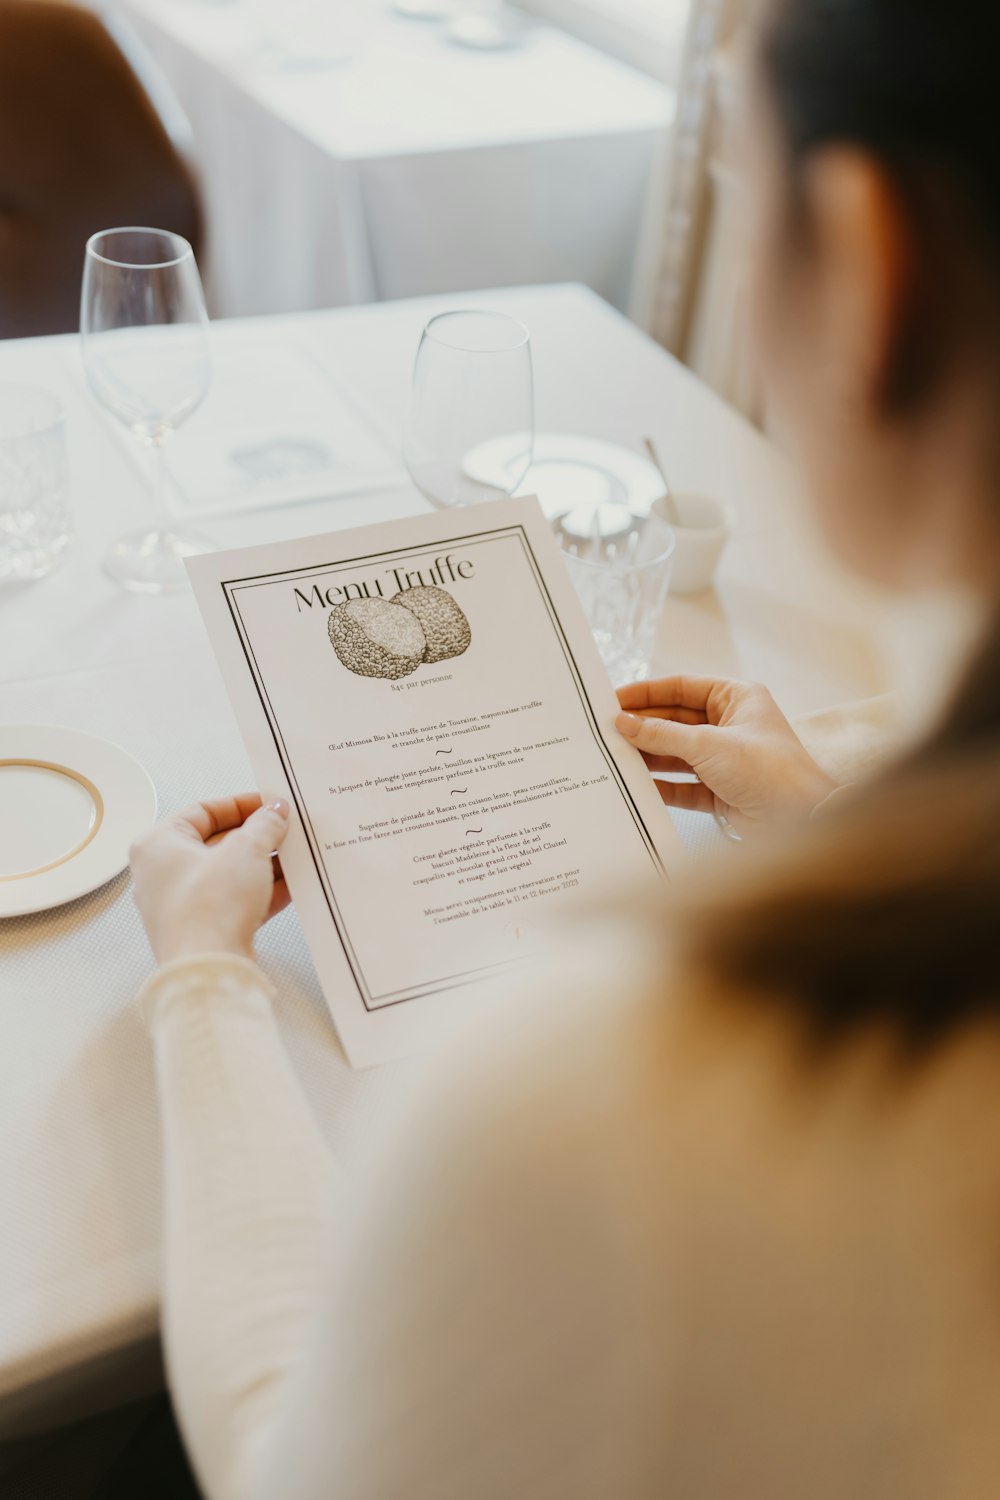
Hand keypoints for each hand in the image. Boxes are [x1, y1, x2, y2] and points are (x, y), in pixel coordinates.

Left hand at [130, 794, 290, 964]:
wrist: (208, 968)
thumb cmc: (209, 906)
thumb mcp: (246, 850)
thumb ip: (264, 825)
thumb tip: (274, 813)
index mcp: (158, 844)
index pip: (202, 810)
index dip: (241, 804)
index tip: (269, 804)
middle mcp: (163, 874)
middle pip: (217, 843)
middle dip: (256, 836)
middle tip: (285, 829)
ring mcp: (182, 905)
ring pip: (228, 874)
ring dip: (263, 864)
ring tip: (293, 856)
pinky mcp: (203, 930)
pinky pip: (235, 902)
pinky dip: (261, 892)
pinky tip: (290, 886)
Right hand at [616, 676, 835, 835]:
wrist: (800, 820)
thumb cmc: (768, 770)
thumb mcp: (707, 744)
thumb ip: (662, 735)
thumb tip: (625, 723)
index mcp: (738, 698)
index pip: (682, 687)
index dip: (647, 692)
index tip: (614, 699)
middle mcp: (731, 725)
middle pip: (676, 720)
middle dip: (644, 726)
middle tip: (607, 731)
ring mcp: (726, 759)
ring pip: (677, 753)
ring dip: (649, 756)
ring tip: (614, 757)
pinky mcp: (722, 791)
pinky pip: (683, 784)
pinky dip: (662, 785)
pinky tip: (637, 785)